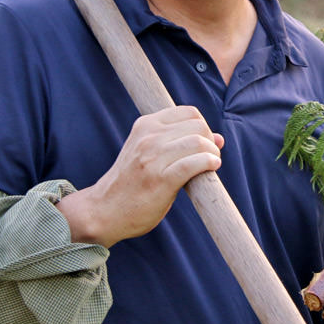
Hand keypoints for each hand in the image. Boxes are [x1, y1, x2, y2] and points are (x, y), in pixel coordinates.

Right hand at [56, 106, 223, 247]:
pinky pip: (195, 163)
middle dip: (210, 140)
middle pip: (197, 126)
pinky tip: (212, 168)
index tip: (203, 142)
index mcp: (145, 126)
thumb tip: (219, 138)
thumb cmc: (131, 183)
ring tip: (211, 163)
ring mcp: (153, 158)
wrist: (104, 210)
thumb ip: (179, 142)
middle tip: (210, 156)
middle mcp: (148, 137)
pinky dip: (209, 163)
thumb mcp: (147, 153)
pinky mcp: (160, 179)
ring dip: (212, 153)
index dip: (203, 126)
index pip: (189, 112)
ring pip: (198, 142)